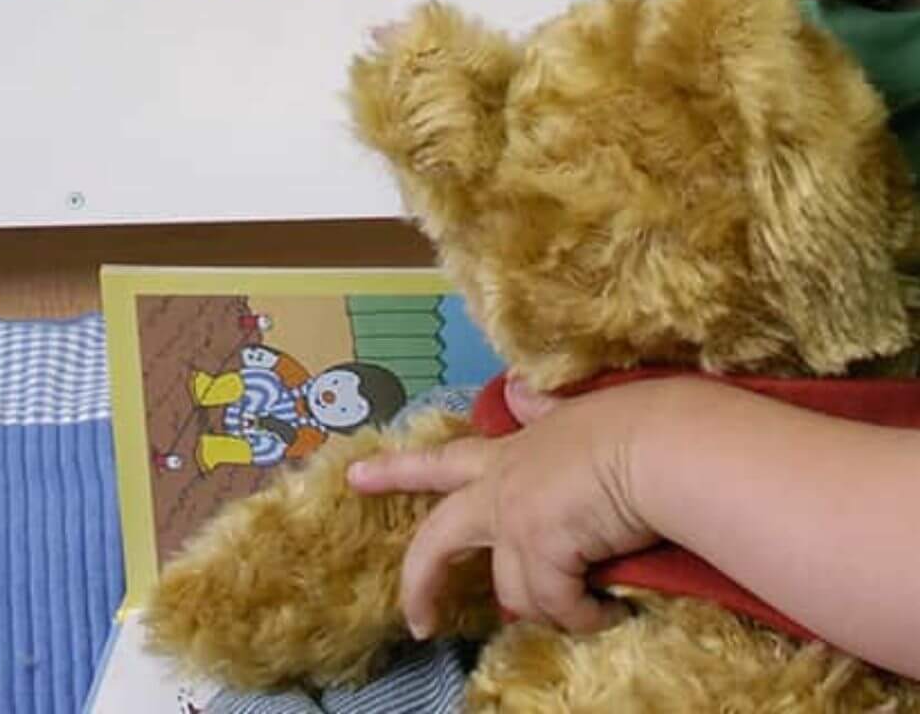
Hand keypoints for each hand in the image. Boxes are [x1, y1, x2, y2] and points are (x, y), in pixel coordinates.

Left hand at [347, 378, 667, 639]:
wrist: (658, 445)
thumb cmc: (629, 426)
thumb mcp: (571, 414)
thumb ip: (539, 411)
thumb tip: (516, 390)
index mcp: (507, 454)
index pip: (441, 461)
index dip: (397, 469)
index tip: (353, 477)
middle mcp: (500, 486)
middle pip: (438, 538)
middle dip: (420, 581)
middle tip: (416, 621)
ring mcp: (513, 518)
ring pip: (513, 591)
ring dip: (552, 608)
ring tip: (590, 606)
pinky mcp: (537, 547)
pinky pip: (556, 606)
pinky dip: (585, 617)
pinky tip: (612, 609)